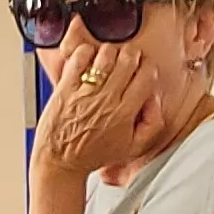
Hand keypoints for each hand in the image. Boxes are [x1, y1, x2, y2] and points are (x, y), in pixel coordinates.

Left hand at [34, 36, 157, 179]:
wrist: (59, 161)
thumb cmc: (93, 154)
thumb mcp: (132, 147)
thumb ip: (152, 123)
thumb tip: (154, 98)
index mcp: (124, 114)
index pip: (146, 76)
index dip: (148, 67)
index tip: (144, 69)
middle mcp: (106, 101)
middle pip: (128, 60)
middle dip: (132, 55)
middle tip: (129, 60)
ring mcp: (84, 92)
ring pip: (105, 55)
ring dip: (110, 52)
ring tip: (109, 60)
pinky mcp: (65, 87)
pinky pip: (79, 58)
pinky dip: (86, 52)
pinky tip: (88, 60)